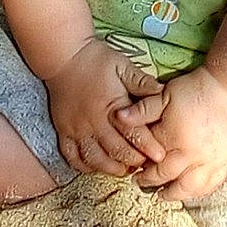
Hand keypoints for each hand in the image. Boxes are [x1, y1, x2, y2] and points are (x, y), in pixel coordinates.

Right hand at [46, 40, 165, 175]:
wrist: (62, 56)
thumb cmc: (96, 60)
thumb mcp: (123, 66)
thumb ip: (142, 82)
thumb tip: (164, 93)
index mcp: (112, 105)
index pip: (134, 132)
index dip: (149, 146)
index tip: (160, 156)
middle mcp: (93, 121)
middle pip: (116, 151)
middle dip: (133, 162)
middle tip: (146, 166)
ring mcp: (76, 129)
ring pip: (94, 159)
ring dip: (111, 168)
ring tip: (124, 170)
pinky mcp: (63, 131)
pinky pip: (72, 157)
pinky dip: (84, 166)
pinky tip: (96, 167)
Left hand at [120, 66, 226, 202]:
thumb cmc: (194, 90)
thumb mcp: (163, 96)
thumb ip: (141, 110)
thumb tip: (118, 117)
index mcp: (174, 139)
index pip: (153, 163)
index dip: (142, 170)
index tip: (135, 171)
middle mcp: (192, 155)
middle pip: (168, 178)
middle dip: (153, 183)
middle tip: (144, 183)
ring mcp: (211, 161)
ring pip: (191, 188)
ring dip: (176, 194)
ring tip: (165, 194)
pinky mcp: (225, 161)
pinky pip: (213, 184)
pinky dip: (201, 191)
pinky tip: (192, 190)